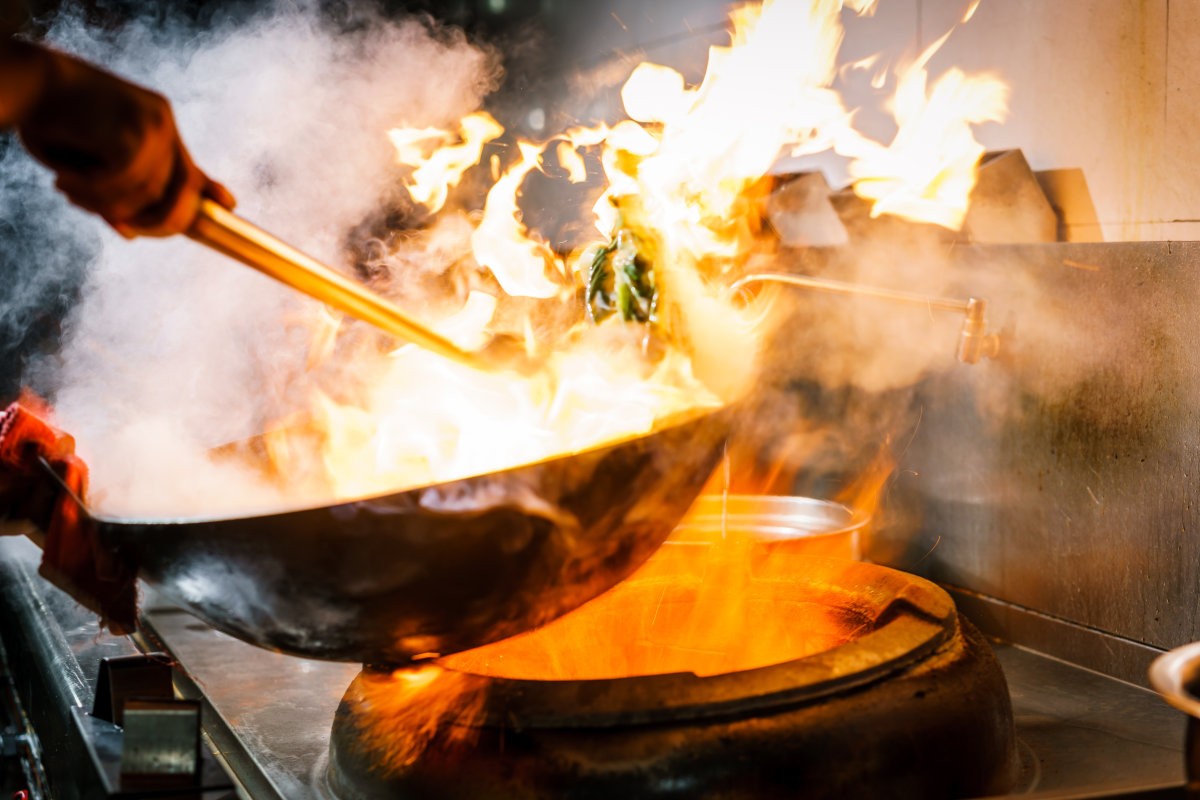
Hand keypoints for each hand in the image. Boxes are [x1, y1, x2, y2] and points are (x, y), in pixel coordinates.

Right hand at [12, 44, 234, 236]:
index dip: (207, 189)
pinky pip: (124, 183)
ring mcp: (153, 125)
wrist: (25, 78)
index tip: (229, 204)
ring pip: (147, 192)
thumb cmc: (50, 119)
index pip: (189, 164)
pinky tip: (64, 180)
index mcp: (159, 122)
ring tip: (68, 190)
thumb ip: (116, 192)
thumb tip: (132, 233)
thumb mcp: (90, 161)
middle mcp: (163, 121)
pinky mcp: (133, 131)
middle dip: (158, 221)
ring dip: (106, 203)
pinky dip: (93, 191)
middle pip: (180, 190)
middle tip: (129, 229)